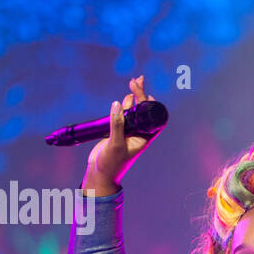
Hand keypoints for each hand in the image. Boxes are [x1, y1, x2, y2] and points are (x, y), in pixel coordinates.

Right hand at [81, 75, 163, 195]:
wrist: (100, 173)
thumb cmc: (112, 163)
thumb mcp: (115, 144)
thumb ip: (117, 124)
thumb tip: (118, 104)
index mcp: (144, 138)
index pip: (153, 118)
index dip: (152, 104)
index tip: (146, 93)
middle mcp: (138, 134)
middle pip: (144, 111)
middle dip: (141, 95)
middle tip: (137, 80)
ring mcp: (128, 132)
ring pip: (133, 111)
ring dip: (133, 98)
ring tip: (133, 83)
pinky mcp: (117, 131)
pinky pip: (122, 116)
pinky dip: (123, 105)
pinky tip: (125, 98)